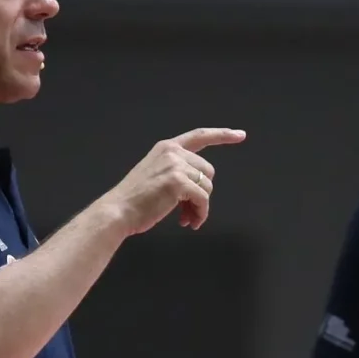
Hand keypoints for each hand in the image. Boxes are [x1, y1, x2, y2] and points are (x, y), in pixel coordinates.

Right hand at [105, 127, 245, 234]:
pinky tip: (190, 222)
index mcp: (167, 148)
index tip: (240, 135)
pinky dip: (200, 214)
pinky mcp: (178, 182)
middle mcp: (173, 152)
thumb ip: (178, 172)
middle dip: (201, 193)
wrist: (118, 211)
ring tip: (186, 218)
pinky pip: (203, 200)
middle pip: (207, 172)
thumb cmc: (135, 200)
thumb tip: (201, 189)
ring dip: (200, 206)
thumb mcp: (156, 174)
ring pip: (207, 187)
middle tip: (187, 211)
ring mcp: (176, 166)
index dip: (222, 135)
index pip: (200, 135)